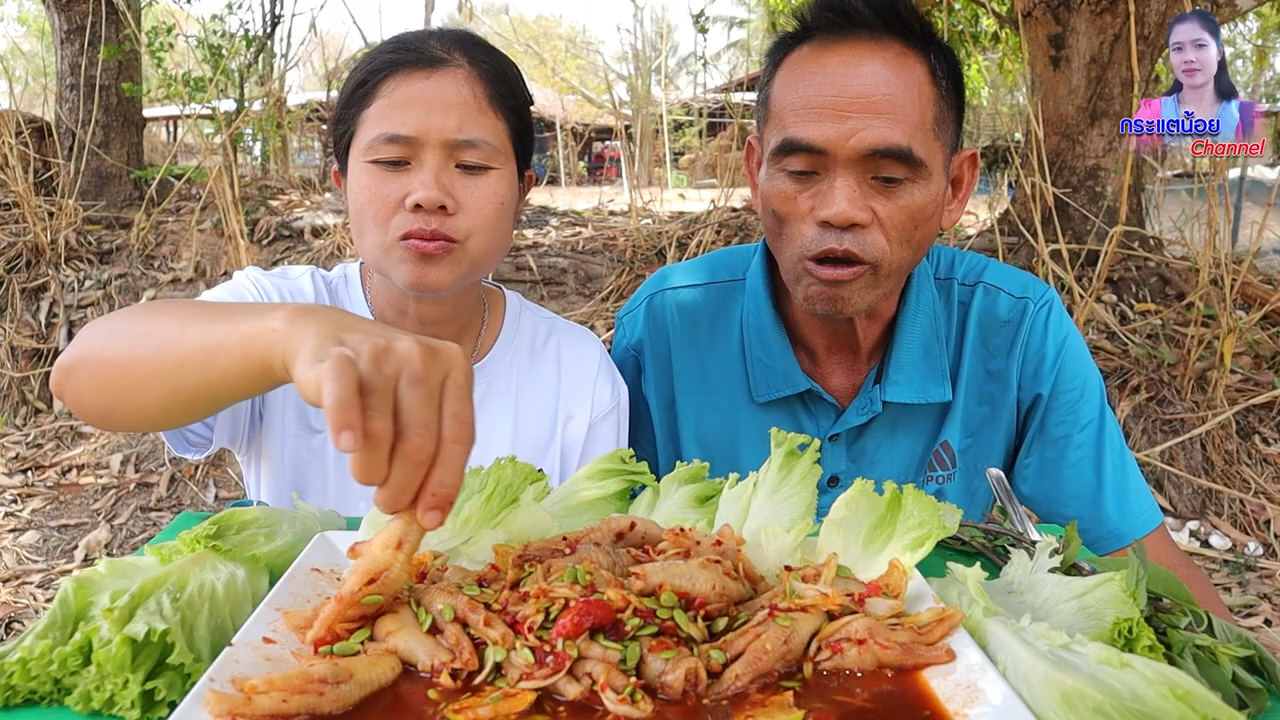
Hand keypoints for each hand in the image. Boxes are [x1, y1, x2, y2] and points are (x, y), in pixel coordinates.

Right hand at [280, 305, 473, 528]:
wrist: (328, 337)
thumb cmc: (383, 383)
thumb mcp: (419, 404)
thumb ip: (431, 446)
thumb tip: (428, 513)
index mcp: (455, 368)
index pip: (459, 436)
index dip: (444, 484)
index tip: (430, 520)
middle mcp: (423, 357)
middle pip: (420, 443)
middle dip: (403, 487)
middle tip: (388, 504)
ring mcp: (382, 354)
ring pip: (380, 434)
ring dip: (370, 471)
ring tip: (366, 476)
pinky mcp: (340, 358)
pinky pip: (345, 401)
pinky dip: (345, 429)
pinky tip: (347, 447)